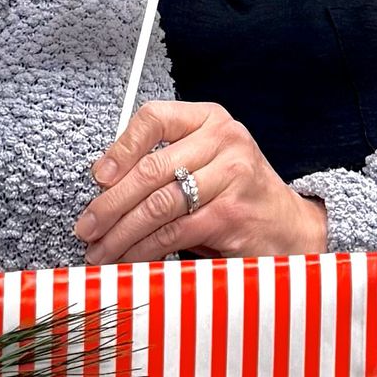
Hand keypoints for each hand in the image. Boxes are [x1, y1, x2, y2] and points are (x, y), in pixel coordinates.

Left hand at [76, 100, 328, 262]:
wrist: (289, 227)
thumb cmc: (237, 196)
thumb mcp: (205, 165)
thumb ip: (165, 163)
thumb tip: (102, 182)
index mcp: (211, 120)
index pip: (154, 118)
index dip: (120, 148)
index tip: (97, 177)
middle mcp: (225, 140)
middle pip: (151, 168)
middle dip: (110, 203)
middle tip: (86, 227)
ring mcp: (233, 175)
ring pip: (159, 204)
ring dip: (121, 233)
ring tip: (101, 250)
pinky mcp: (232, 213)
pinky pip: (173, 232)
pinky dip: (143, 249)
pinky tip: (129, 259)